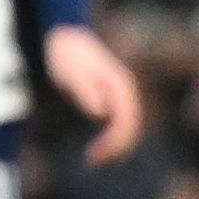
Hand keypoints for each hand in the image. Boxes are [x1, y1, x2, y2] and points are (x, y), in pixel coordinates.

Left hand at [44, 23, 143, 162]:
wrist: (66, 37)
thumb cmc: (66, 53)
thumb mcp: (69, 69)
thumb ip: (84, 89)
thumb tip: (100, 112)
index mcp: (120, 85)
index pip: (127, 120)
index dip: (116, 142)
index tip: (96, 154)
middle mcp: (125, 92)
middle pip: (132, 127)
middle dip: (117, 148)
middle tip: (92, 161)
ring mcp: (120, 96)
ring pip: (127, 128)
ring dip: (115, 146)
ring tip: (93, 159)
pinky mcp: (112, 100)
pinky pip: (118, 124)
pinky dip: (111, 138)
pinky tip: (96, 149)